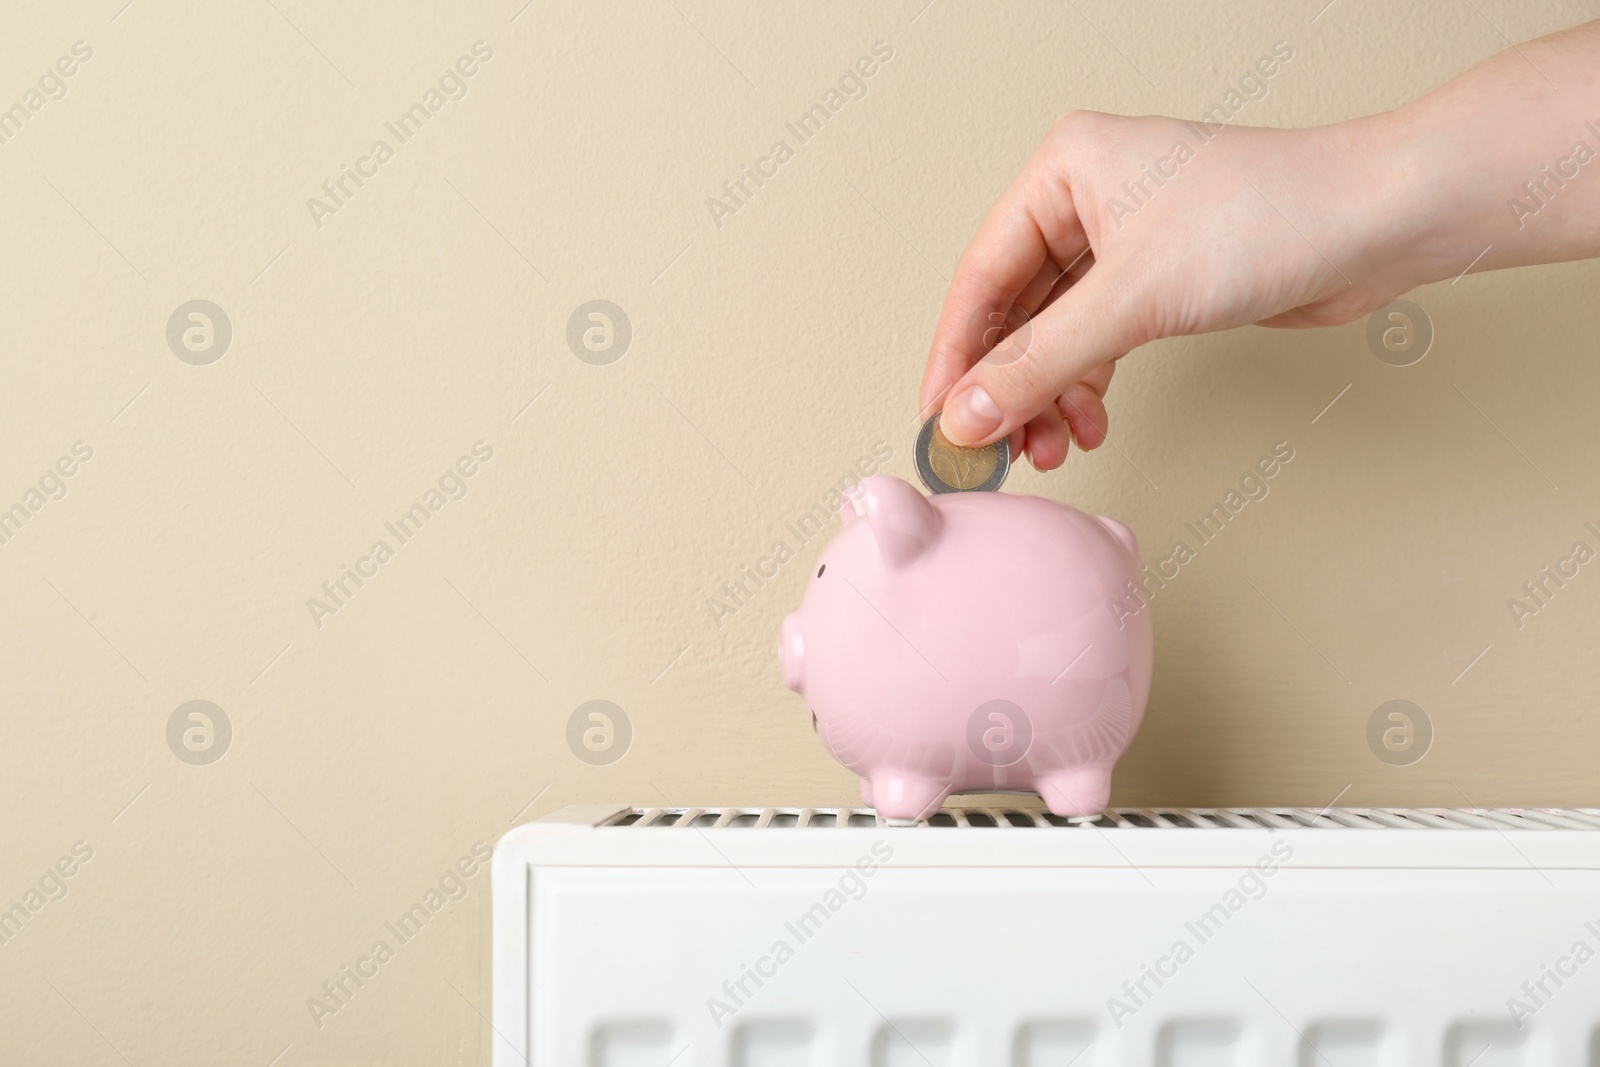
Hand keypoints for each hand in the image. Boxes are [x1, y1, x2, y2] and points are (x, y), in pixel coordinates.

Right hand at [919, 109, 1422, 467]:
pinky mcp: (1160, 279)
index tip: (940, 422)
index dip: (957, 358)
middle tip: (996, 449)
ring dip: (1049, 397)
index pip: (981, 277)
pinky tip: (1090, 423)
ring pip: (1056, 335)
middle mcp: (1086, 198)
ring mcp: (1125, 240)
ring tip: (1051, 447)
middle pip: (1015, 312)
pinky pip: (1097, 342)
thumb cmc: (1272, 215)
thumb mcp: (1132, 299)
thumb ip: (1039, 364)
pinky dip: (1088, 387)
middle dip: (1010, 387)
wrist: (1379, 222)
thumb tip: (967, 415)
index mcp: (1063, 169)